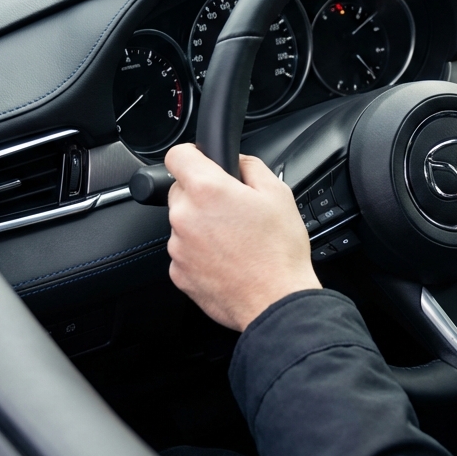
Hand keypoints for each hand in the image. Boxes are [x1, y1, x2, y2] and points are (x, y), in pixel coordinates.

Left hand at [165, 144, 320, 330]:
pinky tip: (228, 260)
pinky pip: (185, 252)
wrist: (275, 301)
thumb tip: (238, 161)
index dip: (192, 154)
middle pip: (180, 190)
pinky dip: (201, 252)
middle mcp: (184, 216)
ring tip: (235, 240)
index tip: (201, 161)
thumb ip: (251, 166)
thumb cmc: (279, 252)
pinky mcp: (178, 273)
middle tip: (234, 210)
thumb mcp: (279, 194)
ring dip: (202, 226)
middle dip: (203, 194)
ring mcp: (178, 247)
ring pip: (183, 223)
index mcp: (207, 190)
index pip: (177, 155)